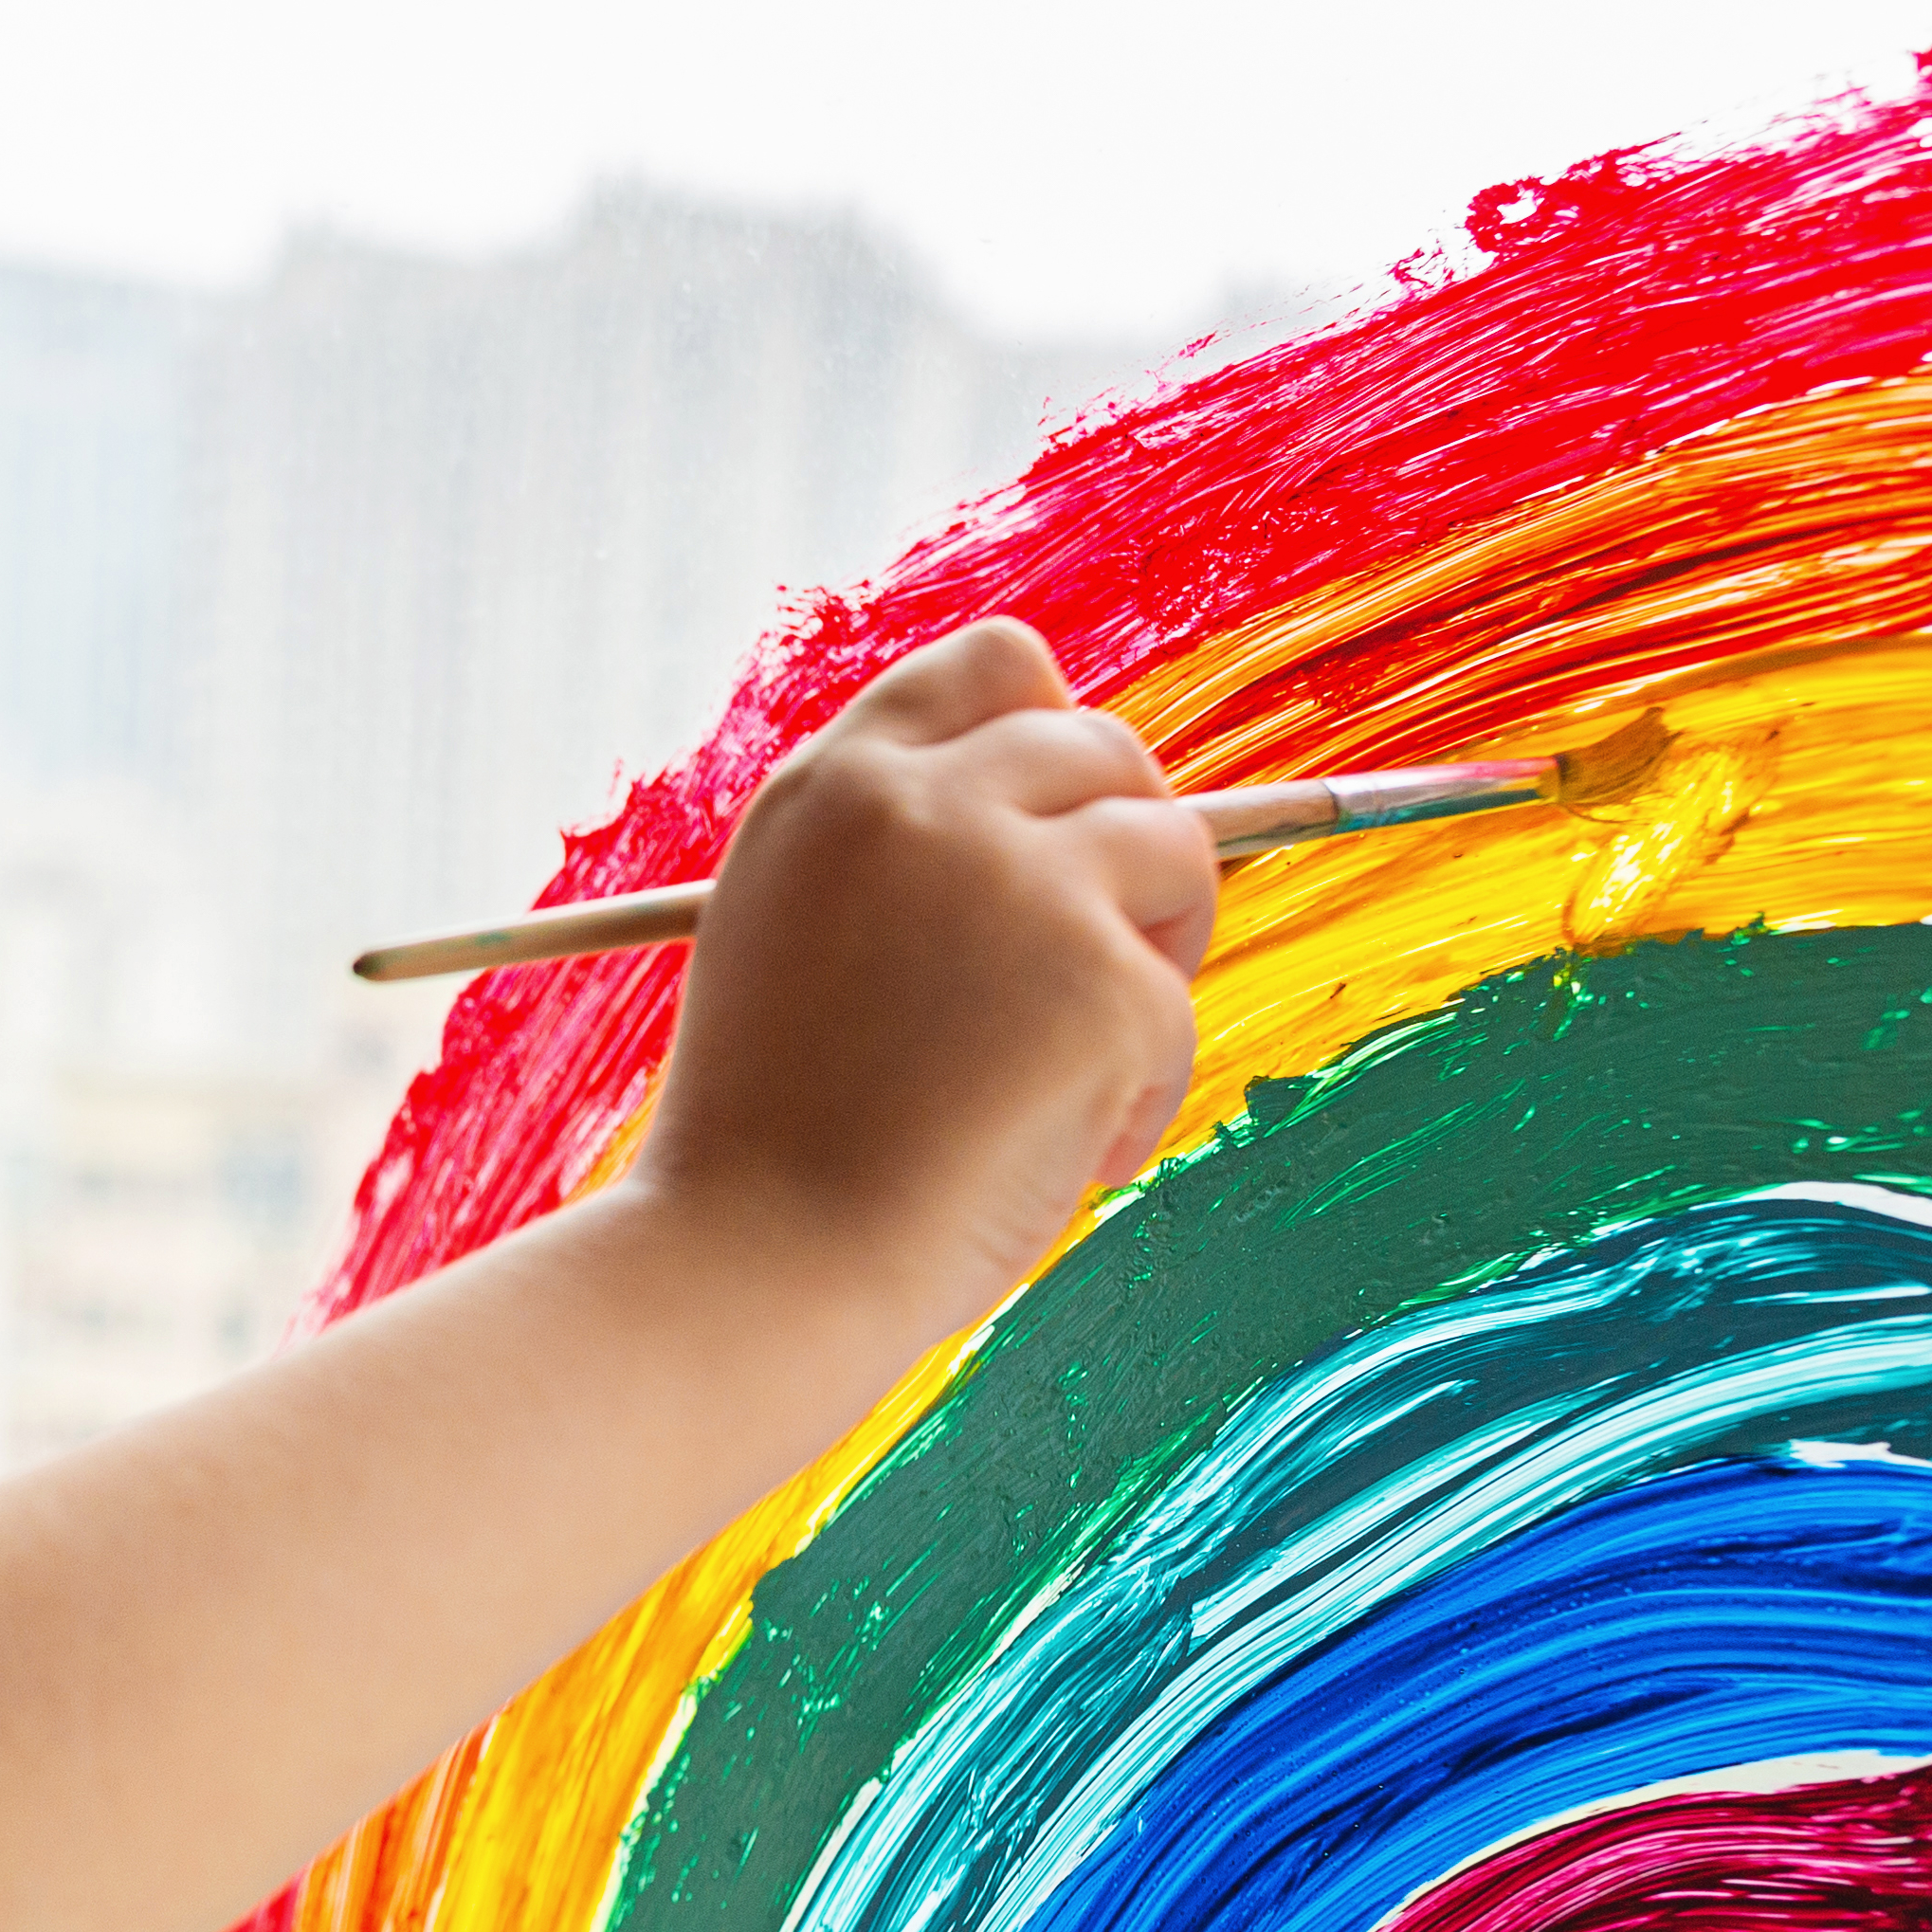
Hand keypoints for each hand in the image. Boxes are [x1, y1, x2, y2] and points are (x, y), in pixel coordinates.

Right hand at [613, 618, 1215, 1337]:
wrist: (755, 1265)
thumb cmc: (768, 1144)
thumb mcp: (793, 938)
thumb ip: (899, 857)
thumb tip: (1070, 824)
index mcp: (832, 786)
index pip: (994, 666)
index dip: (1051, 737)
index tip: (1052, 833)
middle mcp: (921, 802)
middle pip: (1105, 746)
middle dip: (1122, 852)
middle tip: (1087, 978)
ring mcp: (1016, 879)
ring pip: (1175, 854)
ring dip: (1154, 957)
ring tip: (1077, 1071)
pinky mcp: (1098, 976)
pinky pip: (1175, 1009)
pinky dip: (1139, 1095)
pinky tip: (1060, 1158)